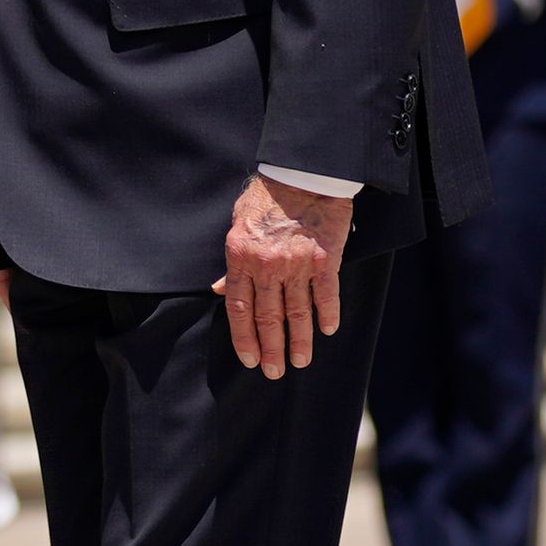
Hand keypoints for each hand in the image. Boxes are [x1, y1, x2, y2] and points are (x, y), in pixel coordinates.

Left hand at [220, 173, 353, 379]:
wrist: (304, 173)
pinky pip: (326, 295)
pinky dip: (327, 315)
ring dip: (299, 340)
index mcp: (240, 256)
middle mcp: (267, 265)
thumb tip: (217, 288)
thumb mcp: (238, 225)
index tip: (249, 358)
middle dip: (271, 349)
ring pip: (297, 313)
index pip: (239, 307)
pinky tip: (328, 330)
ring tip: (300, 360)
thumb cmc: (268, 196)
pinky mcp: (325, 260)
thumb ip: (232, 262)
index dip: (244, 337)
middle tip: (274, 372)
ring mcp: (297, 264)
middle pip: (268, 317)